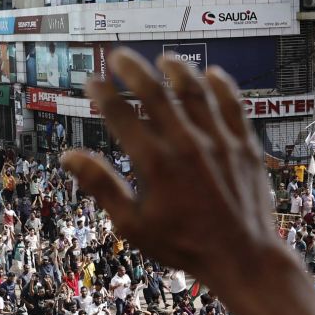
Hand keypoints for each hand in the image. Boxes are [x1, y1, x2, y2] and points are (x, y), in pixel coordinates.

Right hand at [61, 51, 289, 298]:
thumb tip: (68, 157)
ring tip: (164, 60)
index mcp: (155, 163)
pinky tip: (212, 75)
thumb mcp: (133, 225)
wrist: (243, 258)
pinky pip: (233, 105)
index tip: (93, 80)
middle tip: (119, 56)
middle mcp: (187, 145)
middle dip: (133, 69)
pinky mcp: (245, 146)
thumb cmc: (184, 245)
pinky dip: (221, 86)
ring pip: (196, 91)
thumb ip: (102, 186)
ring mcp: (219, 142)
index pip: (120, 114)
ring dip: (177, 70)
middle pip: (155, 92)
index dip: (102, 92)